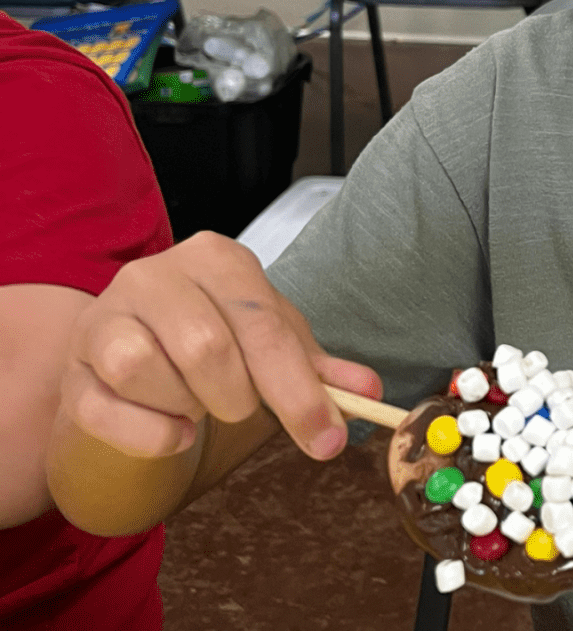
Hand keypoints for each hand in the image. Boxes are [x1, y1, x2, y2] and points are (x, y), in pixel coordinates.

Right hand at [59, 232, 380, 461]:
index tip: (327, 441)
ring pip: (145, 370)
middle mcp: (153, 276)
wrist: (139, 358)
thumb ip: (320, 370)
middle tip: (242, 410)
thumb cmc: (219, 342)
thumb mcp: (274, 346)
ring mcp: (104, 318)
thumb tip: (369, 391)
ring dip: (187, 407)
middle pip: (206, 347)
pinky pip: (104, 410)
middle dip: (238, 398)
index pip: (262, 325)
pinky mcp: (75, 368)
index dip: (298, 391)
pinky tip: (174, 433)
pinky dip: (150, 434)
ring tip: (199, 406)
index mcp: (215, 259)